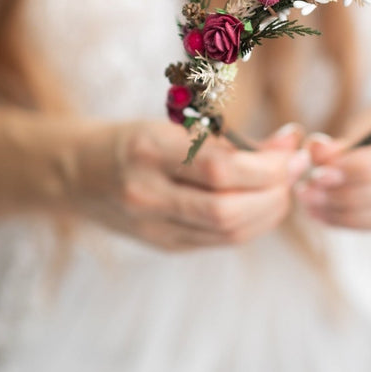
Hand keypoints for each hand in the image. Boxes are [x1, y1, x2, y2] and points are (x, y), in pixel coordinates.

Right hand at [71, 120, 310, 251]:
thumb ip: (231, 139)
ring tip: (283, 189)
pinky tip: (261, 205)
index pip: (220, 169)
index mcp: (148, 150)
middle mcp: (147, 193)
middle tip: (294, 172)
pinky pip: (218, 241)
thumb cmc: (133, 140)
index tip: (292, 152)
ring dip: (268, 213)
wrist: (76, 174)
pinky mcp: (162, 245)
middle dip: (273, 193)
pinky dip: (250, 224)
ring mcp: (152, 226)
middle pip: (227, 210)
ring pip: (227, 233)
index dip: (266, 166)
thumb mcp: (174, 126)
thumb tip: (290, 142)